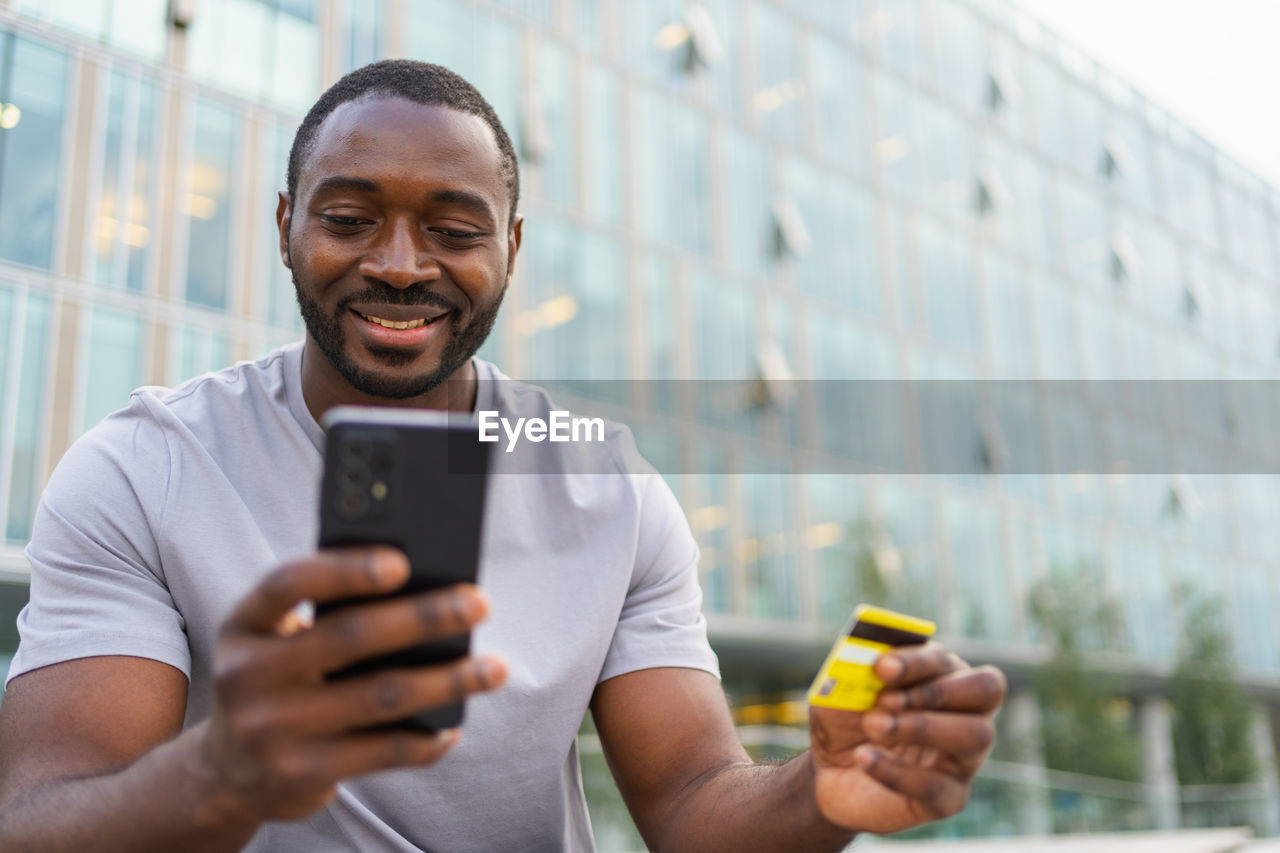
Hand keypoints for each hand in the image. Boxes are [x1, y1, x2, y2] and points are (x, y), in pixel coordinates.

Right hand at [201, 547, 506, 821]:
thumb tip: (422, 586)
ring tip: (493, 667)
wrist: (228, 773)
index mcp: (245, 625)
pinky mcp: (302, 773)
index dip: (345, 569)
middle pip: (351, 636)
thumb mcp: (274, 638)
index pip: (289, 583)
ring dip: (448, 680)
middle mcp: (249, 675)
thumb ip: (324, 609)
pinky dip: (427, 739)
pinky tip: (453, 725)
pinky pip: (383, 752)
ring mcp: (273, 729)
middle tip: (479, 603)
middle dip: (425, 617)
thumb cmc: (277, 680)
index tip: (403, 563)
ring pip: (381, 696)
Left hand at [808, 643, 1004, 834]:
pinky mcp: (949, 798)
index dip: (917, 662)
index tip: (882, 668)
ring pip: (976, 735)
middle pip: (987, 689)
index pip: (949, 661)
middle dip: (936, 690)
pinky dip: (896, 771)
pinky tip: (863, 758)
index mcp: (942, 676)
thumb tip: (871, 656)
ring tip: (873, 726)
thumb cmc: (844, 719)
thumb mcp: (840, 687)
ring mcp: (963, 757)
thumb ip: (855, 667)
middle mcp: (965, 712)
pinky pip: (936, 785)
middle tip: (887, 700)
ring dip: (922, 726)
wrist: (828, 770)